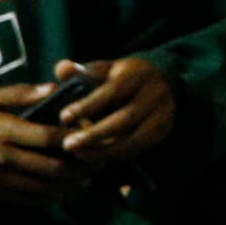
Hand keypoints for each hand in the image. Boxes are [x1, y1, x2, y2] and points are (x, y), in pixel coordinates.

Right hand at [0, 84, 90, 200]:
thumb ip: (19, 94)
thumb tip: (53, 89)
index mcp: (3, 130)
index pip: (50, 137)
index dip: (75, 138)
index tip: (92, 134)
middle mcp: (4, 157)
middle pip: (53, 166)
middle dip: (80, 166)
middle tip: (99, 162)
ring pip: (44, 187)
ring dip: (70, 185)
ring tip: (86, 179)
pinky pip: (29, 199)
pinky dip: (50, 196)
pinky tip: (62, 191)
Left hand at [45, 56, 175, 168]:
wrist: (158, 82)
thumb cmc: (118, 78)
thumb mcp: (102, 70)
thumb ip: (81, 72)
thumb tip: (62, 68)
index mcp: (137, 73)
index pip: (113, 90)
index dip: (88, 105)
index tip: (63, 117)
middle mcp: (154, 92)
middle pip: (125, 118)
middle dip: (94, 134)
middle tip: (67, 144)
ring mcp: (162, 112)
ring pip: (135, 138)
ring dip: (104, 150)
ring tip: (78, 154)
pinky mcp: (163, 130)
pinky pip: (139, 147)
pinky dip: (115, 154)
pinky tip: (94, 156)